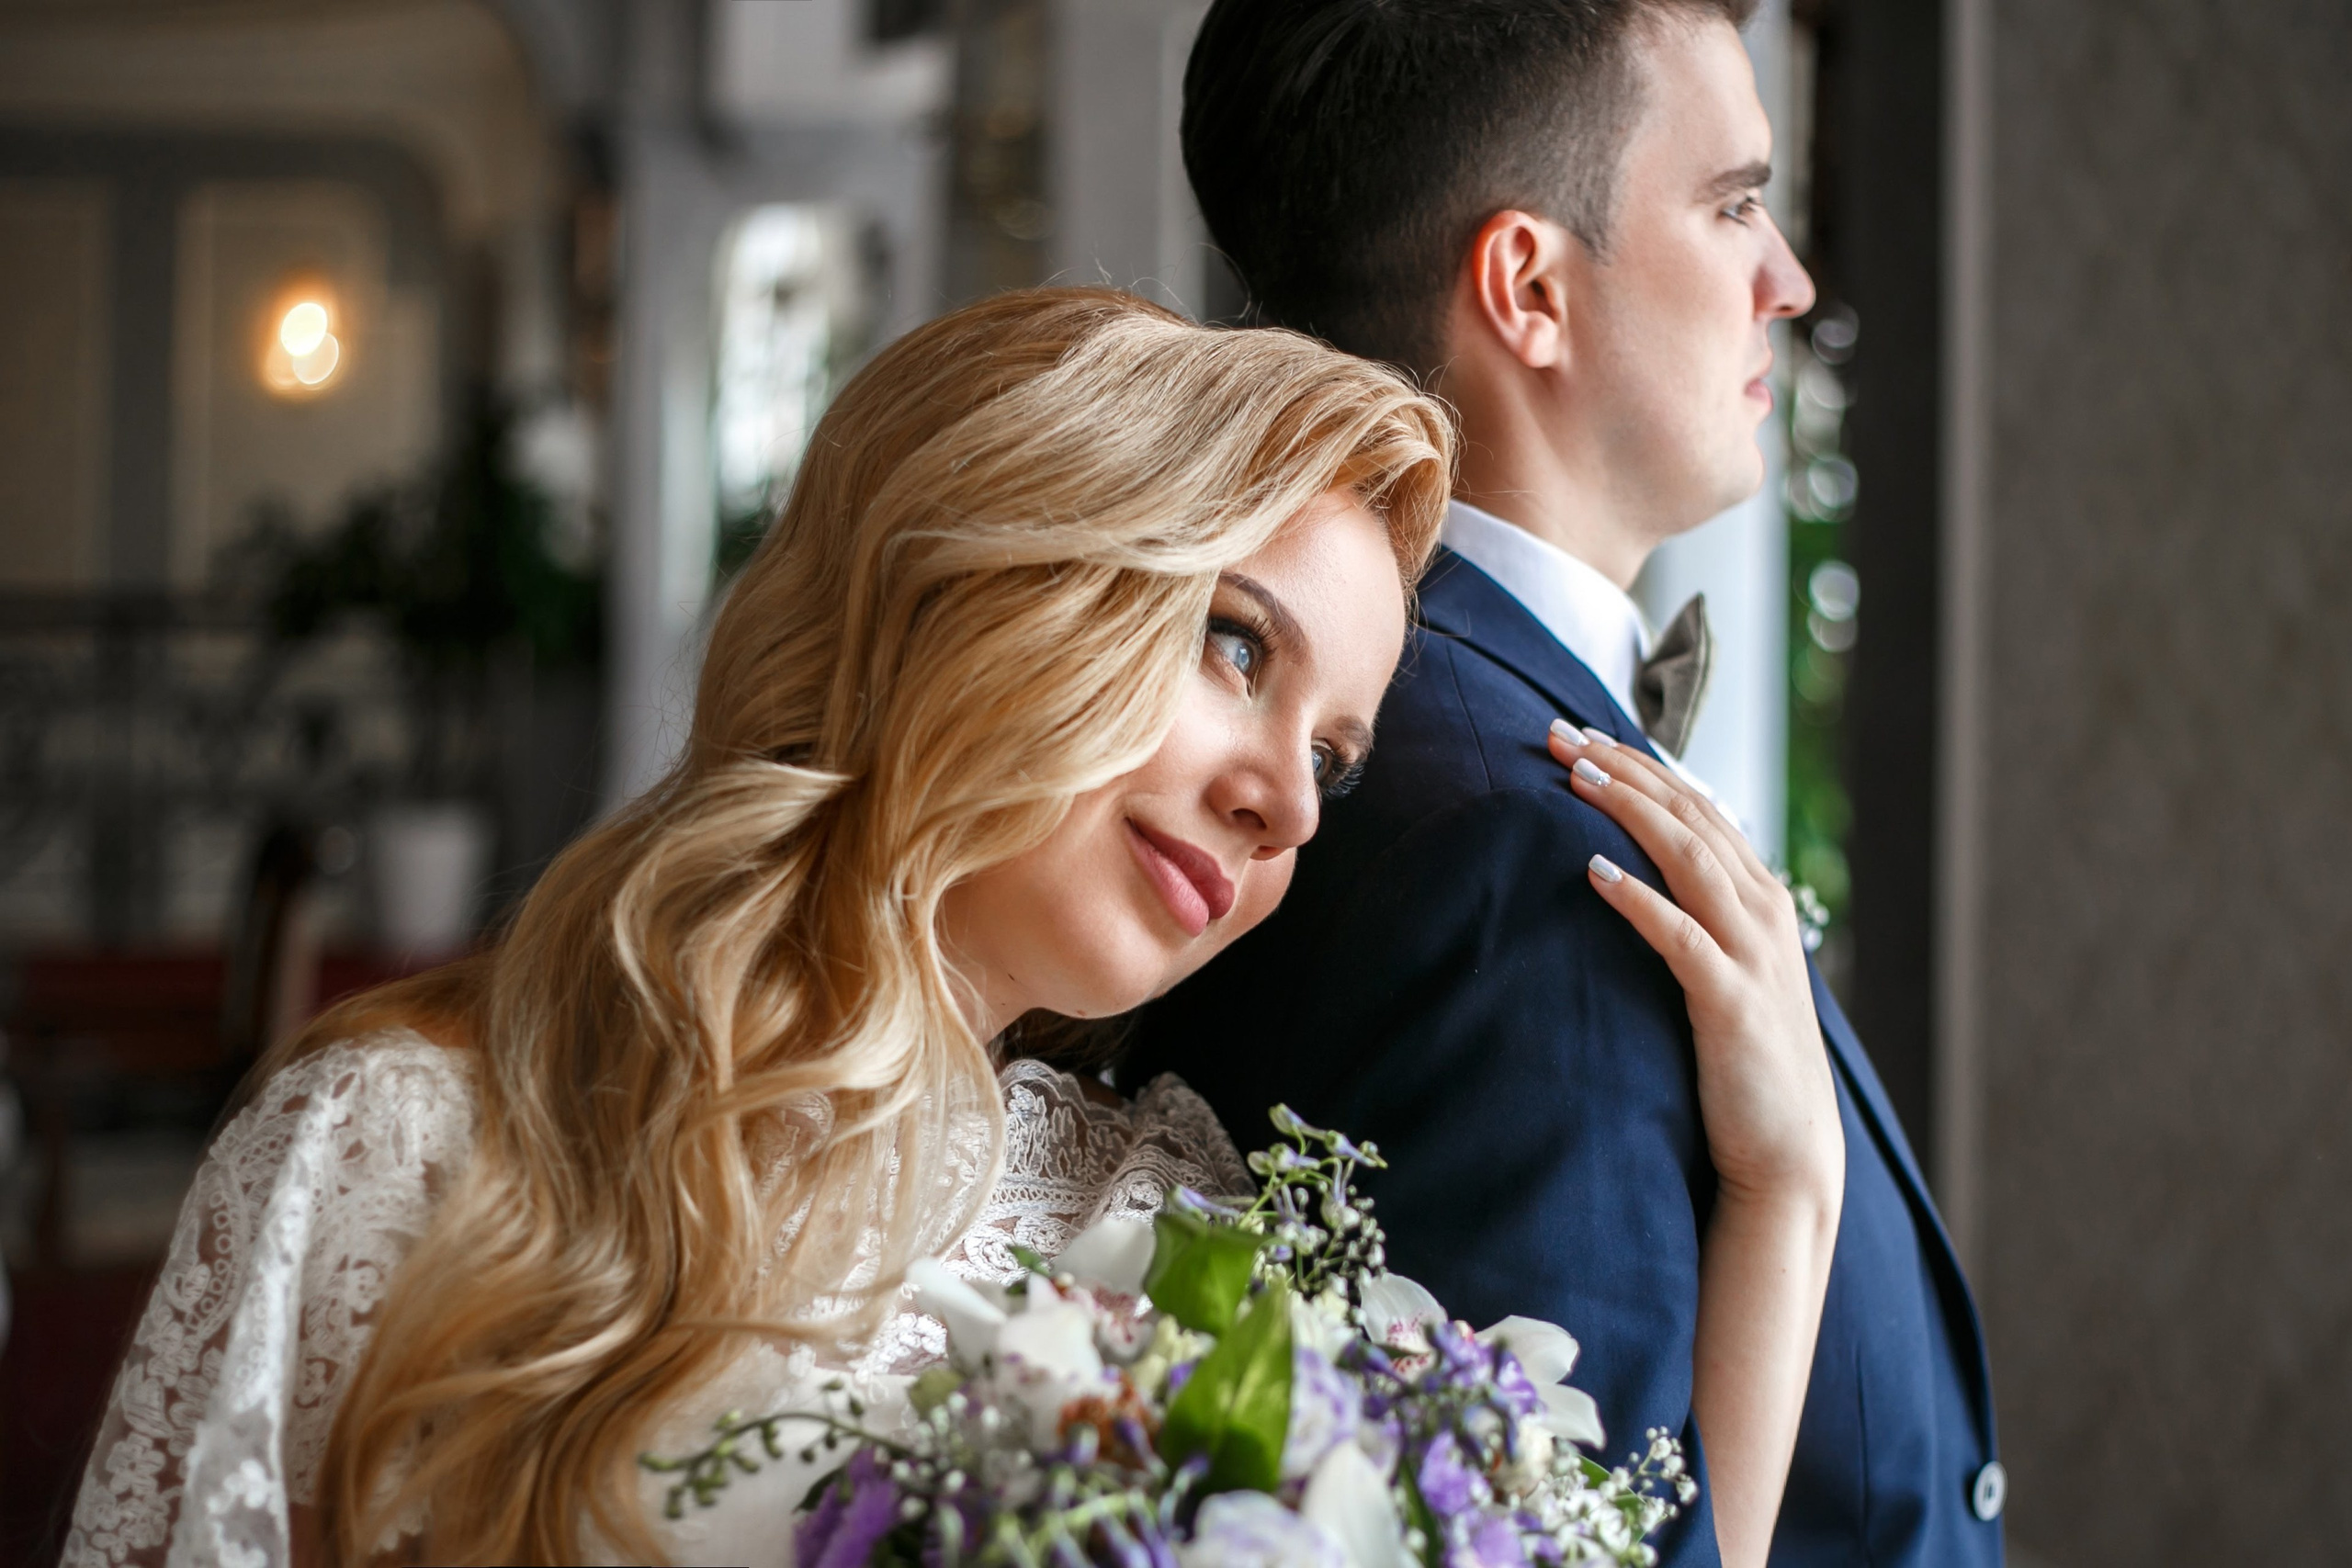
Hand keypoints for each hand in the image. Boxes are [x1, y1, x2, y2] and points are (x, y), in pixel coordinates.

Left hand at [1546, 721, 1840, 1207]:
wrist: (1786, 1155)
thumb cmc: (1743, 1066)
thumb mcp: (1724, 976)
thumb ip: (1694, 921)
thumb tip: (1632, 875)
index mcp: (1761, 901)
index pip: (1697, 808)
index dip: (1639, 767)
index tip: (1578, 736)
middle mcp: (1764, 914)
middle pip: (1689, 816)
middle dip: (1623, 769)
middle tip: (1559, 733)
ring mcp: (1753, 956)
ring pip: (1689, 858)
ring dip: (1628, 811)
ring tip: (1573, 777)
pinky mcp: (1732, 1003)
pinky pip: (1681, 937)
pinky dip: (1639, 898)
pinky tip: (1594, 872)